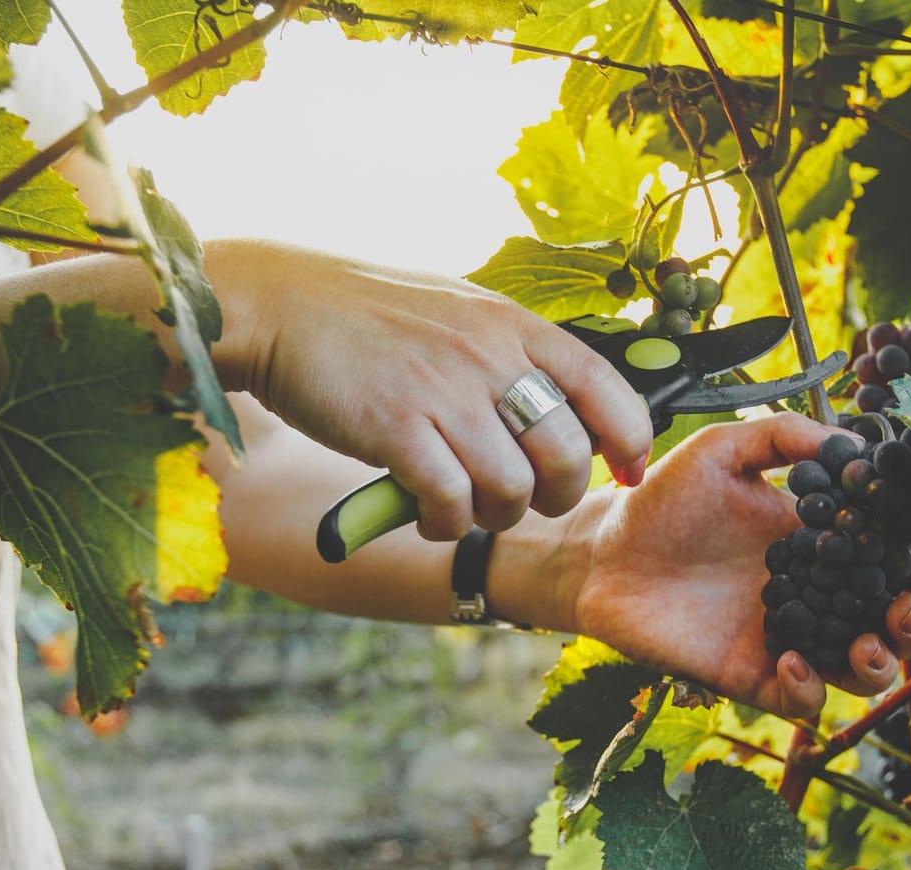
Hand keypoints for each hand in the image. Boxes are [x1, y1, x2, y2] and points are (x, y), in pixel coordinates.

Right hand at [213, 242, 654, 539]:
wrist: (280, 306)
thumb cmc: (369, 318)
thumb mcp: (460, 313)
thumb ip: (511, 354)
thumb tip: (566, 407)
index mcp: (514, 325)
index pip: (608, 388)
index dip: (630, 441)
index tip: (627, 472)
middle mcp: (489, 355)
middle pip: (567, 454)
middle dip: (555, 494)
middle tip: (524, 499)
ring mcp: (444, 392)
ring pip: (511, 490)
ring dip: (494, 515)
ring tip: (465, 505)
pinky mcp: (396, 429)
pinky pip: (450, 503)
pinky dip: (445, 523)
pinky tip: (428, 512)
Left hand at [556, 413, 910, 717]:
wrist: (602, 550)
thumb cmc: (664, 500)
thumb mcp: (725, 451)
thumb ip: (786, 438)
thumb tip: (855, 442)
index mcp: (825, 544)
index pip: (894, 558)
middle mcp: (818, 597)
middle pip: (894, 625)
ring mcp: (787, 639)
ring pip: (860, 673)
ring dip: (881, 666)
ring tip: (868, 647)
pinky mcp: (750, 675)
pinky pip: (799, 700)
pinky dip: (808, 690)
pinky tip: (794, 660)